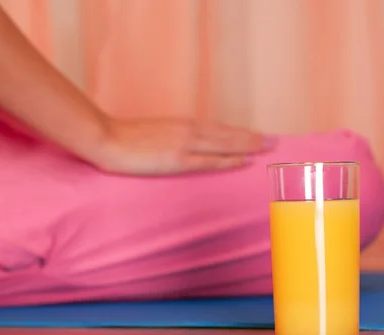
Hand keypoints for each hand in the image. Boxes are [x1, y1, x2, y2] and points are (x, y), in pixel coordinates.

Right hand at [92, 118, 277, 175]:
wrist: (107, 138)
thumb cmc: (126, 137)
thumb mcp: (154, 134)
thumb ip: (172, 139)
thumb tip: (183, 147)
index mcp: (183, 125)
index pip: (218, 129)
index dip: (239, 133)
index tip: (257, 135)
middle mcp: (189, 130)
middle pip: (228, 134)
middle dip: (253, 138)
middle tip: (275, 141)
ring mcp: (185, 144)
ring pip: (224, 144)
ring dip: (248, 145)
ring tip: (268, 147)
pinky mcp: (178, 159)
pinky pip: (209, 161)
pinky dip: (228, 160)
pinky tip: (243, 161)